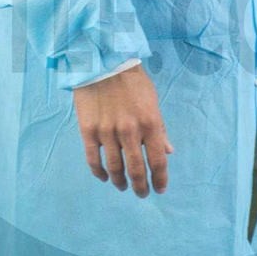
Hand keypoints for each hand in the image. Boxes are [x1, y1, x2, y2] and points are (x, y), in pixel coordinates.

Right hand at [74, 65, 173, 196]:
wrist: (103, 61)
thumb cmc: (132, 81)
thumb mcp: (153, 101)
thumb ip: (160, 128)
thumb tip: (168, 152)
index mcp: (150, 124)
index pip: (158, 161)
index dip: (160, 179)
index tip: (160, 189)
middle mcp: (130, 131)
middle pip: (136, 170)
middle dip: (140, 187)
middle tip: (142, 194)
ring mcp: (107, 132)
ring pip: (114, 168)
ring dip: (120, 182)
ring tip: (123, 187)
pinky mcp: (88, 130)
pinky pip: (93, 159)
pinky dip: (99, 173)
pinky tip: (104, 177)